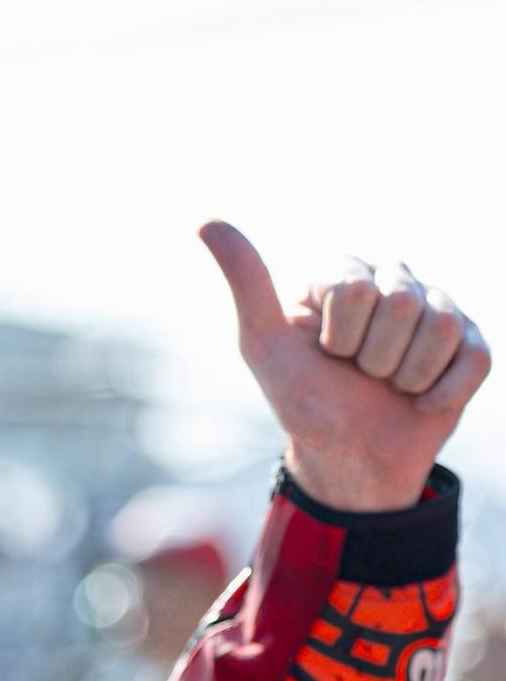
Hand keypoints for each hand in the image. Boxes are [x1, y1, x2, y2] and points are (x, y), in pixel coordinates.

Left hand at [200, 220, 490, 510]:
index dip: (338, 337)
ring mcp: (437, 310)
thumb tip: (207, 221)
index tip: (325, 355)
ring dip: (406, 377)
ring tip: (388, 386)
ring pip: (442, 329)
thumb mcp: (264, 345)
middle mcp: (393, 280)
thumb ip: (246, 283)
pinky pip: (474, 357)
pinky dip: (441, 393)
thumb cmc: (305, 400)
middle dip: (373, 359)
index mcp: (344, 272)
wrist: (347, 459)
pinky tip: (420, 402)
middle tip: (359, 375)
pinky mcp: (470, 344)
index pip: (355, 289)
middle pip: (402, 306)